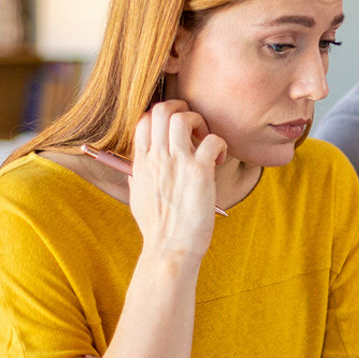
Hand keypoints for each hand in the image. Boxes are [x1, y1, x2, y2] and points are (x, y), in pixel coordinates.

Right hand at [129, 100, 227, 259]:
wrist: (171, 248)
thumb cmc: (158, 228)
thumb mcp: (137, 198)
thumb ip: (138, 178)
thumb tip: (138, 166)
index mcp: (141, 162)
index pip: (144, 119)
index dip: (161, 115)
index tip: (175, 130)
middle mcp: (156, 158)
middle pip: (162, 110)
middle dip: (181, 109)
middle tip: (194, 128)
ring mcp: (178, 163)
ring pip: (183, 118)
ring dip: (199, 122)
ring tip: (205, 142)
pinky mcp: (199, 172)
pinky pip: (213, 140)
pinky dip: (220, 144)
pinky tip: (219, 160)